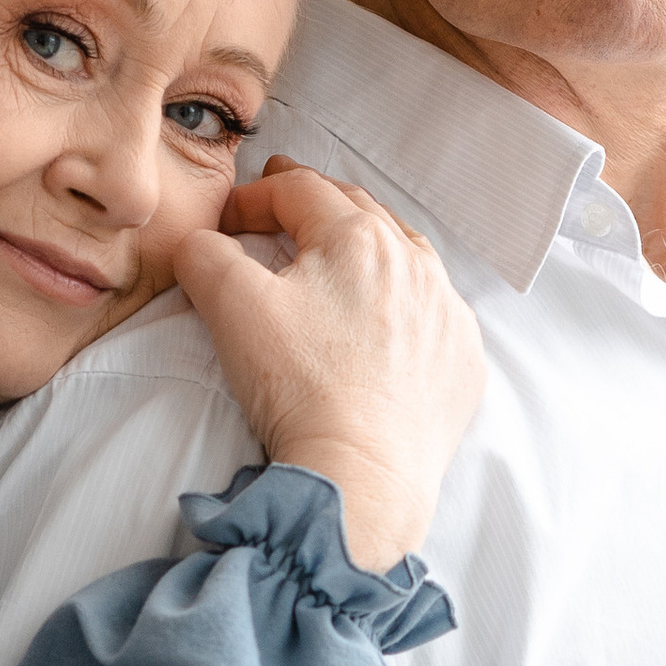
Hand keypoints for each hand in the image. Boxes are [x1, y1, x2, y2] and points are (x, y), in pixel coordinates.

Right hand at [175, 158, 483, 569]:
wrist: (362, 475)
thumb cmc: (300, 388)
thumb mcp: (231, 306)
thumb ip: (206, 253)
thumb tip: (204, 241)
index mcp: (358, 237)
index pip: (300, 190)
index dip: (255, 196)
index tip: (230, 217)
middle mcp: (414, 263)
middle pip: (357, 211)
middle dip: (314, 204)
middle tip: (283, 204)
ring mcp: (446, 311)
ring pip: (404, 255)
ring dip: (368, 246)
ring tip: (340, 254)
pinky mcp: (461, 358)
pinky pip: (432, 311)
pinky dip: (405, 303)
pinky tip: (386, 322)